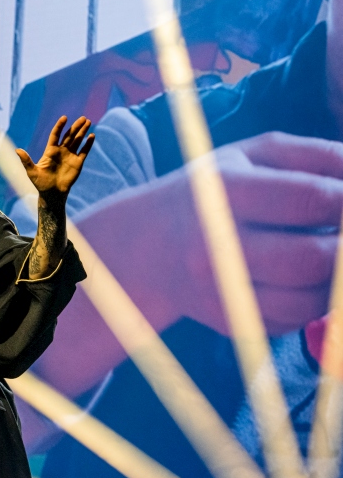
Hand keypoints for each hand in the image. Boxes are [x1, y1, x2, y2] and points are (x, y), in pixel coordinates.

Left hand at [16, 115, 94, 201]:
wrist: (52, 194)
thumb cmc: (40, 183)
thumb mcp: (32, 171)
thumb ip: (26, 160)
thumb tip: (17, 150)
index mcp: (50, 151)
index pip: (55, 135)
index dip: (60, 126)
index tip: (64, 118)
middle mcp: (61, 151)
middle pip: (69, 135)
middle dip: (76, 127)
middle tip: (82, 118)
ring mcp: (70, 156)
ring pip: (77, 141)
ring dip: (82, 132)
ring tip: (88, 122)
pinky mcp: (77, 163)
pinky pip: (84, 151)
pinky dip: (88, 144)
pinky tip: (92, 136)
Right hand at [76, 131, 342, 335]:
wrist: (153, 245)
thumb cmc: (216, 190)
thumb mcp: (254, 155)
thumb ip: (319, 156)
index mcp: (225, 191)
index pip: (311, 198)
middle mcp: (216, 245)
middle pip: (311, 259)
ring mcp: (219, 290)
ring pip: (308, 300)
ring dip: (334, 282)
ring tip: (329, 256)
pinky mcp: (230, 323)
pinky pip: (294, 321)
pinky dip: (312, 304)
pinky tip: (302, 280)